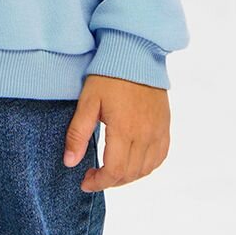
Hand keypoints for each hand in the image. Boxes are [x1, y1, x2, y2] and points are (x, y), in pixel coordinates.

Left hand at [63, 73, 169, 190]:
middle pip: (130, 173)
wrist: (136, 52)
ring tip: (111, 170)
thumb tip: (70, 163)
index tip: (85, 182)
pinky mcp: (165, 125)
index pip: (115, 171)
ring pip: (146, 169)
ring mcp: (158, 131)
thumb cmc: (109, 74)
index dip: (99, 182)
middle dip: (110, 181)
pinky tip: (134, 162)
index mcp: (124, 129)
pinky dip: (147, 166)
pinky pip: (160, 156)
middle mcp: (146, 134)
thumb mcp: (88, 101)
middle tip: (94, 175)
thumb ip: (78, 134)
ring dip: (128, 176)